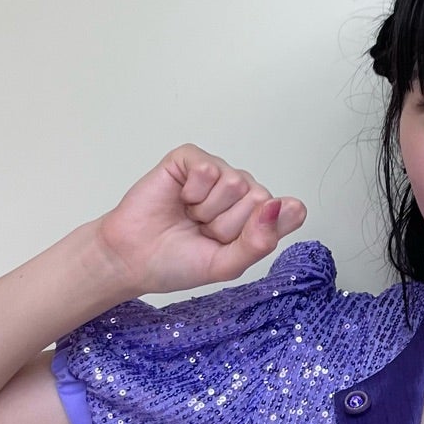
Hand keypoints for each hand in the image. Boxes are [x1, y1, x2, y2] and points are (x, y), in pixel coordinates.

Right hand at [95, 144, 306, 295]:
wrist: (132, 258)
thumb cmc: (178, 262)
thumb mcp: (227, 265)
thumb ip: (260, 241)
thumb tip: (281, 205)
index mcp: (259, 216)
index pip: (290, 211)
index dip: (261, 230)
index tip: (233, 244)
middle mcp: (245, 190)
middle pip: (260, 199)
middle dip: (227, 225)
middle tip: (203, 232)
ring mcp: (220, 172)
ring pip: (236, 183)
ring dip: (208, 210)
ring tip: (191, 217)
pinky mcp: (192, 159)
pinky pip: (208, 169)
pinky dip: (192, 193)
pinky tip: (181, 199)